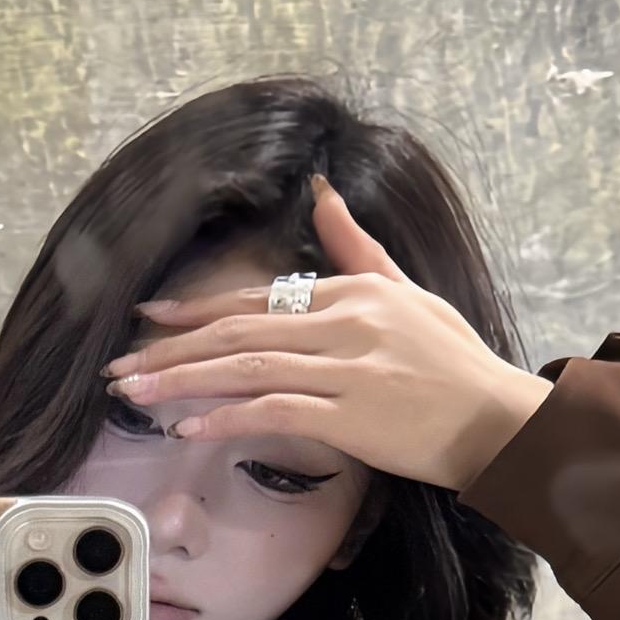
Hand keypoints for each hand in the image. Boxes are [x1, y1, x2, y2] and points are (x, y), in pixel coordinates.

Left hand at [101, 176, 549, 491]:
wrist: (499, 421)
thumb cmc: (454, 362)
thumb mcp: (408, 291)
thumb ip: (357, 247)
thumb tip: (321, 191)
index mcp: (353, 291)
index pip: (258, 297)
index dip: (197, 308)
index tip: (150, 319)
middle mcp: (344, 322)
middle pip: (238, 330)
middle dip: (172, 348)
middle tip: (120, 365)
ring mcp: (347, 370)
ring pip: (246, 368)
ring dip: (183, 381)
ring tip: (135, 394)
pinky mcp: (353, 417)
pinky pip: (275, 413)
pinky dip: (228, 419)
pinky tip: (190, 428)